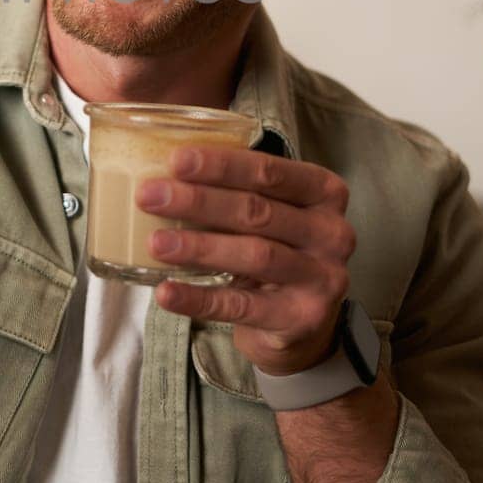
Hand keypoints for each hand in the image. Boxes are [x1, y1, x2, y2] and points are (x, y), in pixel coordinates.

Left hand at [136, 146, 355, 375]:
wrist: (303, 321)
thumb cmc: (276, 248)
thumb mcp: (271, 212)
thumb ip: (236, 189)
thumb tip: (165, 172)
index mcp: (325, 192)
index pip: (270, 171)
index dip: (221, 165)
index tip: (175, 160)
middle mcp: (333, 232)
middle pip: (258, 211)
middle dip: (199, 202)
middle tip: (149, 196)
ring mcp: (323, 278)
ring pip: (254, 255)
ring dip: (199, 248)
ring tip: (155, 243)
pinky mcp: (302, 318)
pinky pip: (242, 306)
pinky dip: (199, 299)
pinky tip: (167, 292)